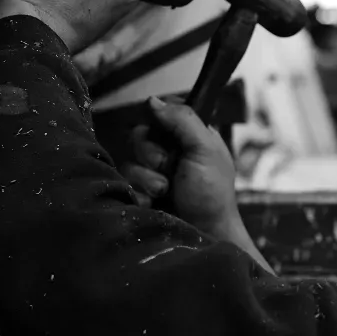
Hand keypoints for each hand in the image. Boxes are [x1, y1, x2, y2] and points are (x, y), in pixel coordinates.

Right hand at [122, 96, 239, 232]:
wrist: (205, 235)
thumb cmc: (212, 194)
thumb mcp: (204, 150)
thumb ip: (183, 120)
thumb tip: (153, 100)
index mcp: (189, 136)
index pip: (160, 114)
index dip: (159, 124)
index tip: (167, 138)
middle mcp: (169, 151)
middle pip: (139, 136)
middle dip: (151, 154)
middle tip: (169, 169)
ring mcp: (153, 174)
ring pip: (129, 162)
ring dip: (147, 179)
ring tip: (165, 191)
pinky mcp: (141, 194)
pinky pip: (124, 184)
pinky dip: (138, 194)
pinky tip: (154, 203)